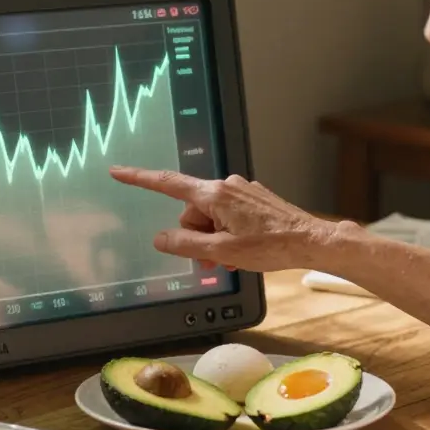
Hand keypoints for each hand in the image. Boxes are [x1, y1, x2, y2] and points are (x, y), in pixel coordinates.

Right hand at [107, 166, 335, 271]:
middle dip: (196, 236)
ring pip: (211, 216)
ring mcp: (242, 191)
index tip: (118, 171)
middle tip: (215, 258)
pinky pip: (228, 215)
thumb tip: (160, 238)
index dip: (140, 179)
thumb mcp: (222, 251)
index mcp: (215, 194)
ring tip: (232, 258)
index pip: (168, 183)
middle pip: (192, 211)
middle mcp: (227, 185)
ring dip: (214, 238)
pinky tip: (243, 249)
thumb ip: (186, 244)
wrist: (311, 241)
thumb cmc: (271, 246)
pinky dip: (228, 233)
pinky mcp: (254, 199)